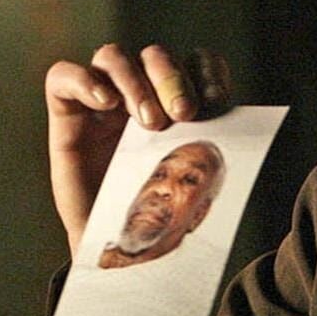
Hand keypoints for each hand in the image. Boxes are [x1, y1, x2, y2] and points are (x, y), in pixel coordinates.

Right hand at [44, 44, 231, 255]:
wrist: (116, 260)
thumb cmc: (158, 222)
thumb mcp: (195, 183)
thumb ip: (213, 152)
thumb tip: (254, 132)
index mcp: (173, 107)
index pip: (193, 62)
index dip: (206, 71)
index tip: (217, 101)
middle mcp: (137, 98)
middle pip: (154, 55)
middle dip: (171, 78)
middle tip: (182, 114)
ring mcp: (99, 105)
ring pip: (112, 56)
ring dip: (135, 81)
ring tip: (146, 122)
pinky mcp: (65, 115)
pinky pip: (63, 76)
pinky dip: (84, 81)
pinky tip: (104, 103)